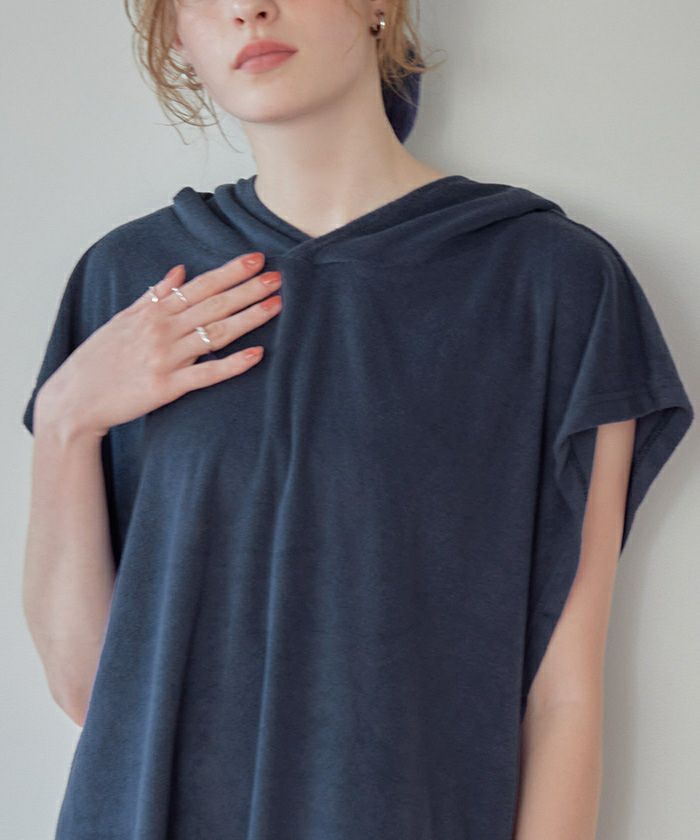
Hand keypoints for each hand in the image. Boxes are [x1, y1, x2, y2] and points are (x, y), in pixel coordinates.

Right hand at [37, 251, 281, 437]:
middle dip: (247, 289)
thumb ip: (153, 295)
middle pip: (213, 305)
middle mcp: (161, 331)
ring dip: (248, 318)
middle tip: (278, 277)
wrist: (74, 399)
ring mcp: (165, 358)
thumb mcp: (122, 319)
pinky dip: (232, 365)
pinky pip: (206, 374)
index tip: (256, 259)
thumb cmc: (99, 358)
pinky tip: (257, 355)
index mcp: (153, 312)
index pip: (199, 286)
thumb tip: (179, 270)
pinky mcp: (167, 387)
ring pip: (215, 334)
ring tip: (276, 305)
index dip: (229, 272)